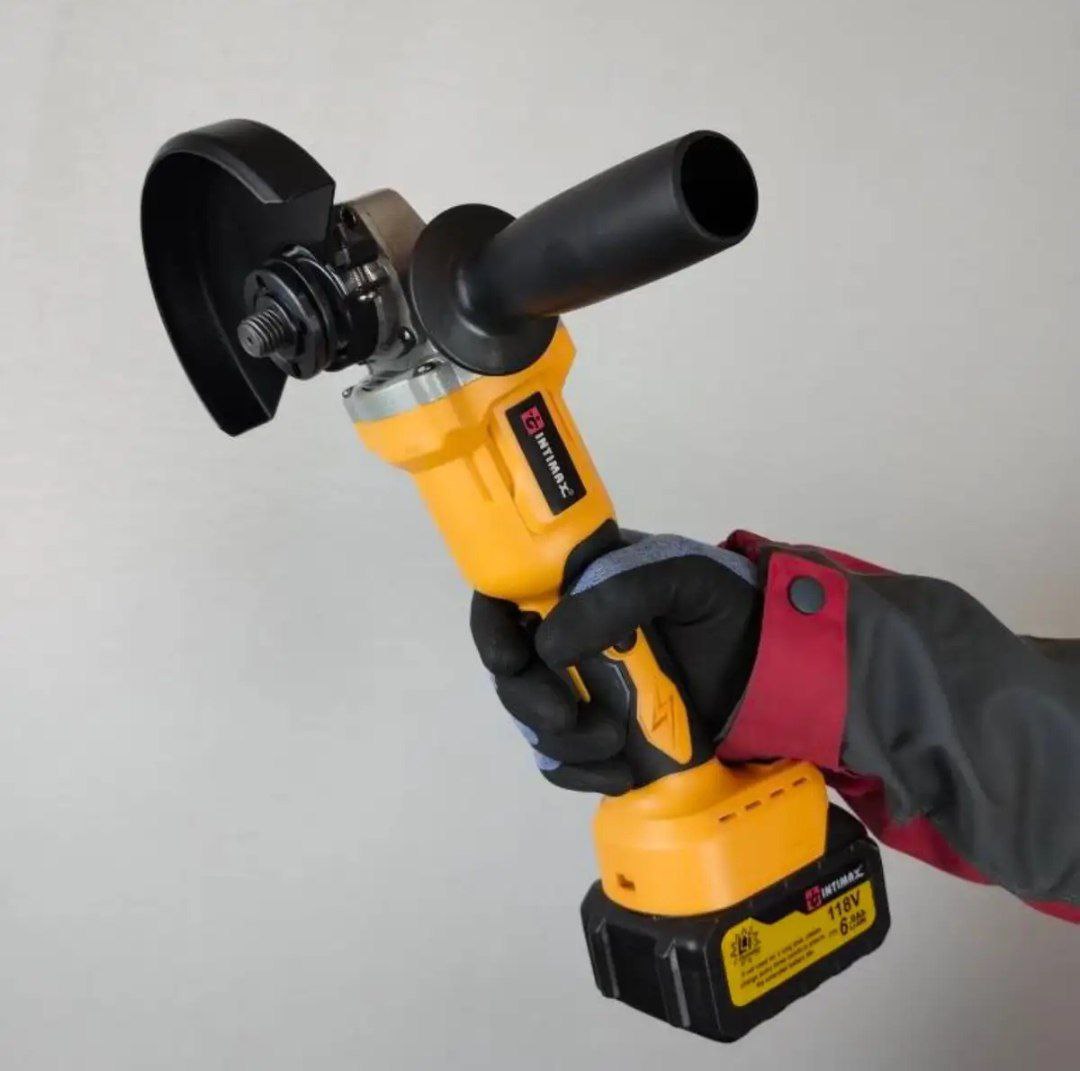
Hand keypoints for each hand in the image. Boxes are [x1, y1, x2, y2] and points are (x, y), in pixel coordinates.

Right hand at [470, 533, 760, 793]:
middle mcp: (569, 635)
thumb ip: (618, 591)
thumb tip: (548, 644)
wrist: (781, 669)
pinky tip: (618, 773)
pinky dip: (578, 773)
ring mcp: (584, 690)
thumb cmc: (727, 606)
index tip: (509, 658)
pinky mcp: (603, 735)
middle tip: (565, 716)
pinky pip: (563, 762)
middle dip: (527, 699)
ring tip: (612, 743)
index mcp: (576, 583)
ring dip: (559, 741)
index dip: (492, 628)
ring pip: (532, 720)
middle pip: (511, 669)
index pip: (507, 596)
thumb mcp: (681, 574)